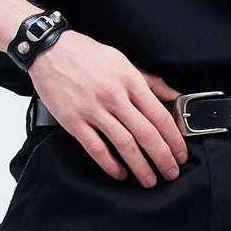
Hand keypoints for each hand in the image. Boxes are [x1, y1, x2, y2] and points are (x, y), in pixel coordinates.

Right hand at [30, 33, 188, 184]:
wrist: (50, 50)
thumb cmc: (87, 55)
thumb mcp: (123, 61)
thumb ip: (150, 82)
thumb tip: (174, 97)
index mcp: (129, 80)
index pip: (160, 116)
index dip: (174, 139)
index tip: (181, 153)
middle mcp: (114, 96)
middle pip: (146, 134)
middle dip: (163, 158)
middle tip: (171, 173)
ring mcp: (93, 110)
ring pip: (125, 145)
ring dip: (141, 167)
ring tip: (150, 180)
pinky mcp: (73, 121)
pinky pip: (96, 149)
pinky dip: (111, 165)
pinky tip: (121, 173)